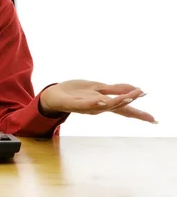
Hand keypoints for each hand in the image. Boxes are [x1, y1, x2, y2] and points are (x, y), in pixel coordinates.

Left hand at [40, 79, 155, 123]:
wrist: (53, 95)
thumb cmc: (75, 92)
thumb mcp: (98, 87)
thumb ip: (115, 89)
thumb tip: (134, 88)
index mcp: (104, 102)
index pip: (124, 108)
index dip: (138, 113)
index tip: (153, 120)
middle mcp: (97, 107)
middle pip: (117, 106)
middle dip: (130, 102)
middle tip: (142, 96)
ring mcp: (86, 106)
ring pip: (104, 105)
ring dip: (116, 101)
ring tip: (129, 96)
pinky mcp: (74, 104)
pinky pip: (85, 105)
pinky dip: (94, 104)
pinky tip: (102, 101)